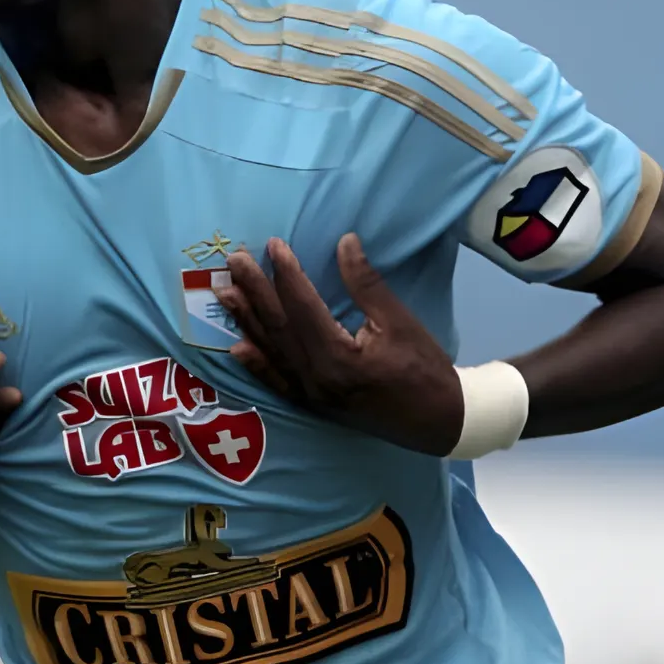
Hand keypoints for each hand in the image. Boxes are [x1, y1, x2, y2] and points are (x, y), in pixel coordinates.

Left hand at [215, 234, 462, 455]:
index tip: (273, 244)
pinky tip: (237, 348)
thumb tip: (345, 241)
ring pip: (271, 352)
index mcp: (339, 357)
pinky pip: (277, 382)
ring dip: (246, 321)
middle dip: (254, 291)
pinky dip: (256, 365)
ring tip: (224, 292)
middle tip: (233, 261)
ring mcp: (311, 395)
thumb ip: (367, 284)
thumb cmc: (425, 368)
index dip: (286, 273)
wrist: (440, 422)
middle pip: (278, 327)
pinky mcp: (312, 406)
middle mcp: (316, 378)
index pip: (303, 307)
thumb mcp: (401, 321)